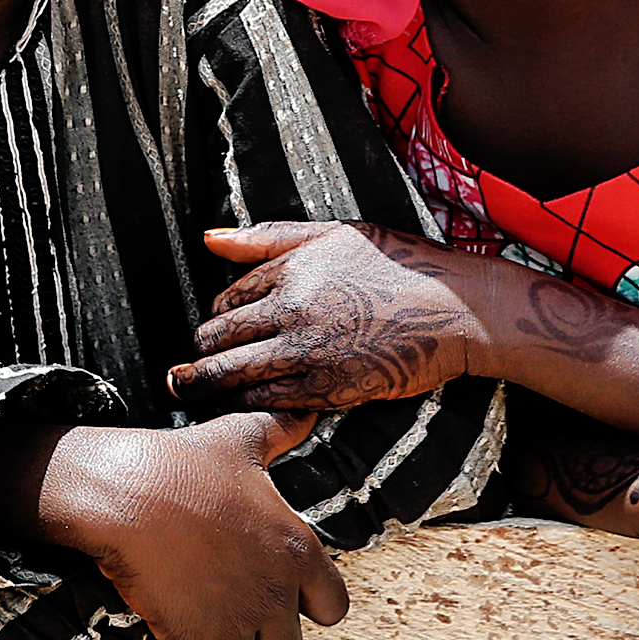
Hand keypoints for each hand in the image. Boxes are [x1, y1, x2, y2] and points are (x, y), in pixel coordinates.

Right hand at [20, 415, 348, 639]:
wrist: (126, 492)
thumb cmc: (186, 463)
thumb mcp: (242, 437)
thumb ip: (283, 429)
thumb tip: (308, 409)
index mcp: (298, 553)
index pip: (334, 608)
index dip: (309, 601)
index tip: (282, 586)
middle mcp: (275, 596)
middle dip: (262, 632)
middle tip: (232, 599)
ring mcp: (234, 622)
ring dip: (219, 638)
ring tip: (196, 599)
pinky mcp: (192, 636)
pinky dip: (180, 634)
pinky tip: (167, 597)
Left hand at [174, 219, 492, 412]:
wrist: (454, 308)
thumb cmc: (397, 264)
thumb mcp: (333, 234)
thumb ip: (267, 238)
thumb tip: (208, 239)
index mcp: (290, 269)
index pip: (228, 298)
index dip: (216, 316)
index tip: (213, 329)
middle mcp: (293, 309)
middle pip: (221, 337)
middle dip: (199, 354)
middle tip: (185, 369)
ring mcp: (310, 351)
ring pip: (236, 372)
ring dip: (207, 384)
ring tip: (186, 391)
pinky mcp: (330, 387)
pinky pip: (270, 399)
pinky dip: (247, 402)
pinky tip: (238, 404)